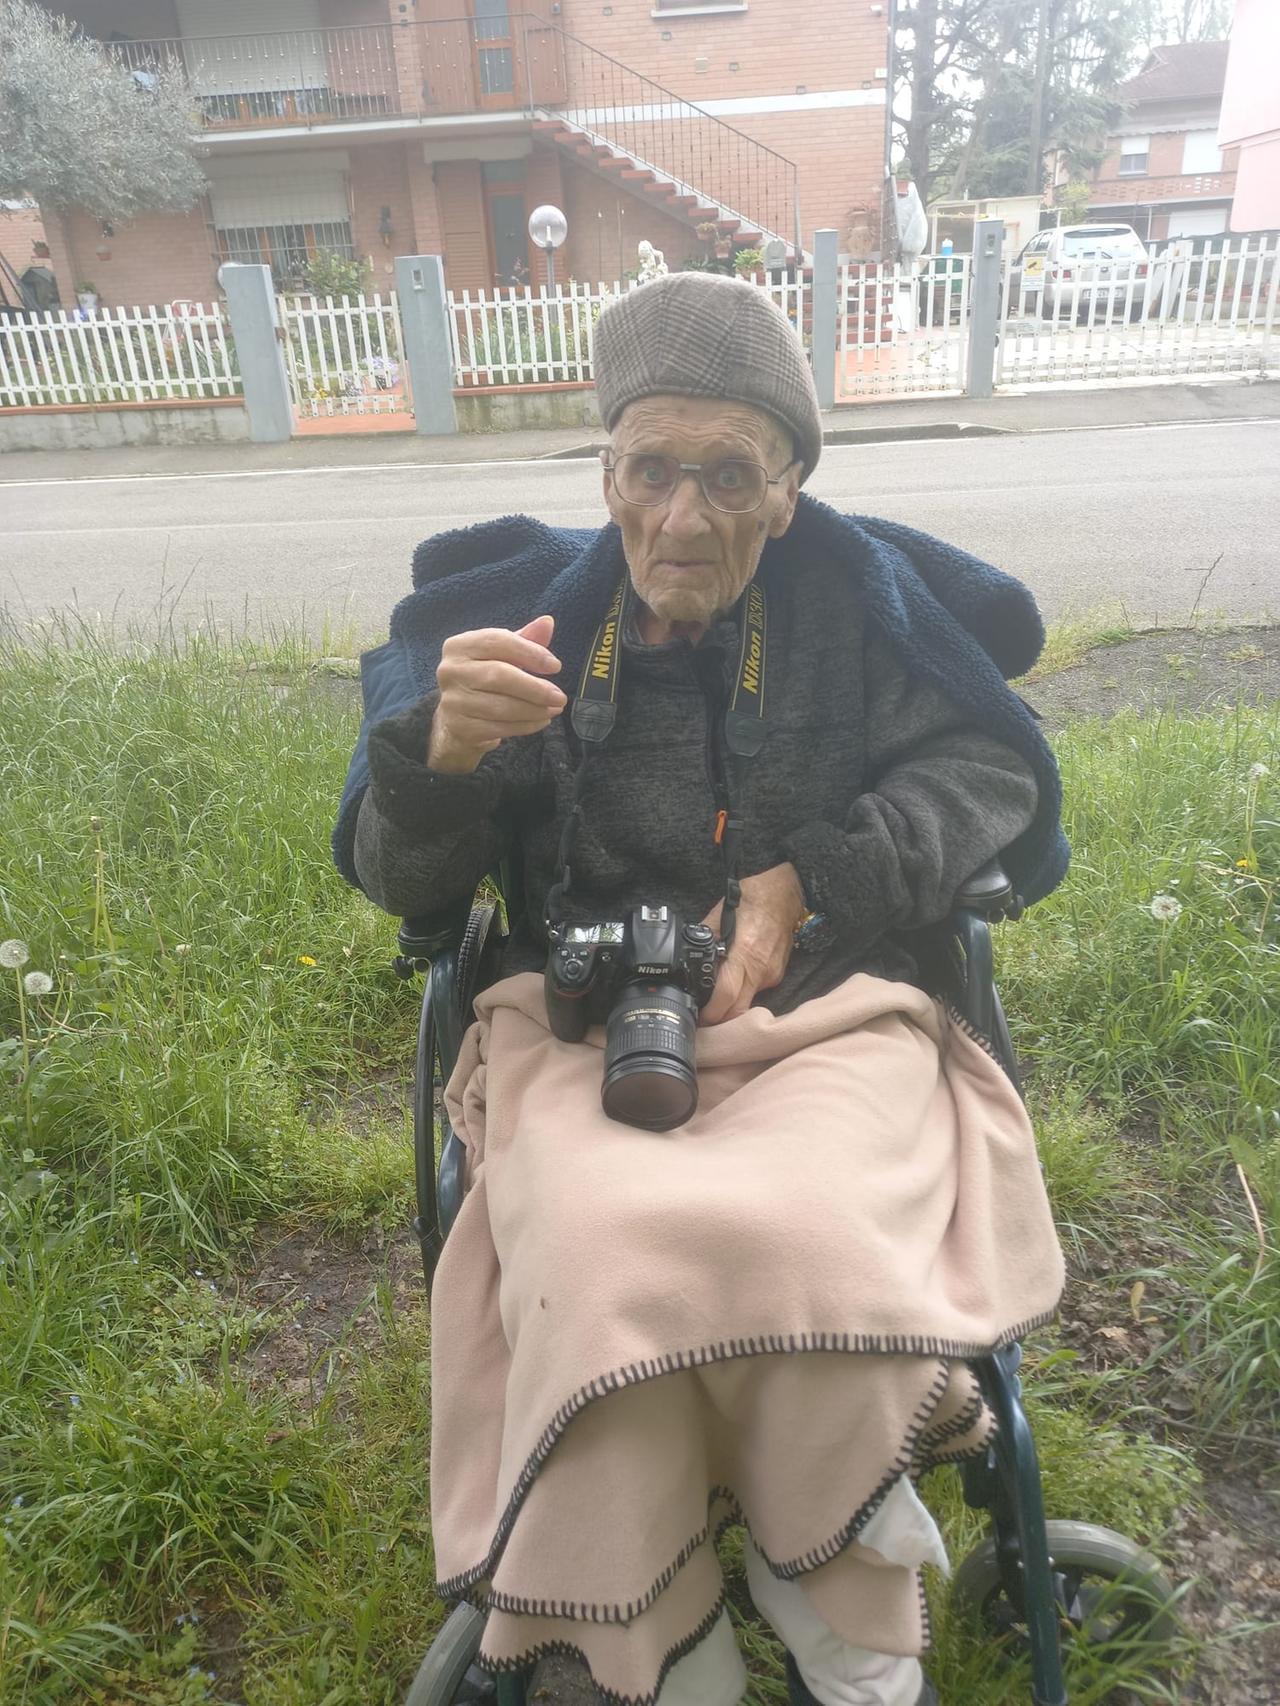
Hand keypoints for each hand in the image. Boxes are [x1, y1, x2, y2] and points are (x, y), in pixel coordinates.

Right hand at [428, 615, 566, 773]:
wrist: (456, 718)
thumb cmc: (484, 677)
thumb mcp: (502, 655)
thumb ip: (525, 639)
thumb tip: (547, 622)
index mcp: (459, 645)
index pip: (498, 641)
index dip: (530, 652)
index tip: (555, 666)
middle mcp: (451, 671)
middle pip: (499, 676)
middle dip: (535, 688)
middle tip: (560, 696)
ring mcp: (453, 701)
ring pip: (501, 706)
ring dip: (534, 709)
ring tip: (554, 708)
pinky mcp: (460, 727)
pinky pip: (499, 728)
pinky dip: (525, 726)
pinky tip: (540, 720)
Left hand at [700, 861, 807, 1024]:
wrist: (785, 893)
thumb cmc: (752, 899)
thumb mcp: (720, 915)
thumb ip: (706, 938)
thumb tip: (690, 955)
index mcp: (743, 954)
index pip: (726, 997)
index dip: (711, 1013)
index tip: (698, 1017)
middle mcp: (760, 970)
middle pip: (738, 1011)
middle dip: (719, 1019)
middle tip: (702, 1018)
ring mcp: (771, 974)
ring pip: (747, 1003)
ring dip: (731, 1007)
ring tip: (714, 1001)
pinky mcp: (777, 974)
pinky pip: (756, 991)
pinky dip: (742, 993)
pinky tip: (733, 983)